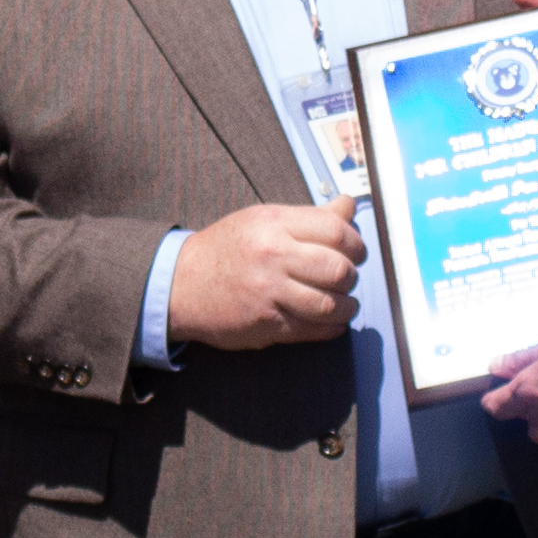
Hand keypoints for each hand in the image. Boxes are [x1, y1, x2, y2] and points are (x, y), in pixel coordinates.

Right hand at [169, 201, 362, 349]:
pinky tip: (329, 320)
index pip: (336, 231)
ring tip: (342, 302)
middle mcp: (273, 256)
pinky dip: (331, 327)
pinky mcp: (267, 324)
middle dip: (351, 276)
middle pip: (338, 269)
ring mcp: (270, 293)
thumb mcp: (263, 219)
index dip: (356, 244)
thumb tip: (349, 206)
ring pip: (331, 304)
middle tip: (346, 277)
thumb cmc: (225, 249)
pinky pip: (314, 330)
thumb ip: (309, 216)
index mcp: (274, 224)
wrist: (181, 285)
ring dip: (346, 306)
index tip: (355, 252)